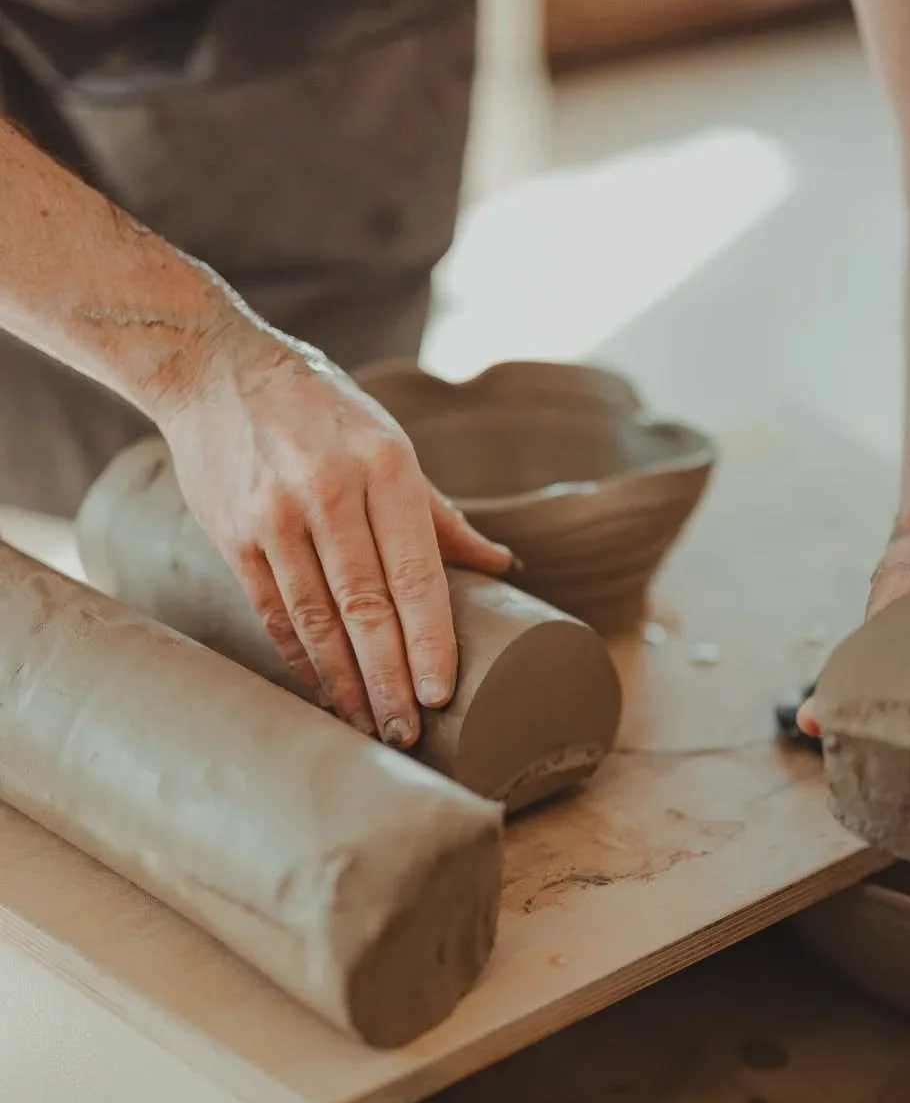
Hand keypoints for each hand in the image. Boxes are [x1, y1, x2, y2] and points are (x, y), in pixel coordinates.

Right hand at [157, 328, 510, 746]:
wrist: (216, 370)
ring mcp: (276, 515)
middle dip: (389, 678)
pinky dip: (300, 658)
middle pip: (366, 606)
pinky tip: (322, 691)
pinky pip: (274, 611)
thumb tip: (500, 566)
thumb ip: (439, 514)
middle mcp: (330, 491)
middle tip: (409, 733)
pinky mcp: (234, 534)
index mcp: (385, 466)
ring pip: (317, 619)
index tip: (442, 693)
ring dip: (345, 682)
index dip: (429, 639)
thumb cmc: (322, 410)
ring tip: (369, 727)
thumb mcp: (389, 442)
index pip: (415, 572)